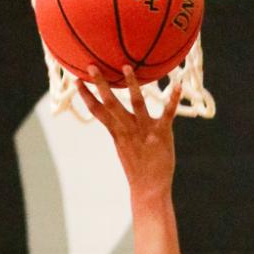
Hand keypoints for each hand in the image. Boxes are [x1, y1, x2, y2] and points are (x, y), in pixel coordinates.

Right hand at [77, 65, 179, 200]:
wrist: (149, 188)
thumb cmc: (138, 169)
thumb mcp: (123, 148)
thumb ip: (121, 131)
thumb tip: (116, 119)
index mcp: (117, 132)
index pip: (97, 110)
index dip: (86, 95)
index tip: (77, 80)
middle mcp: (128, 129)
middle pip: (111, 102)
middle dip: (100, 83)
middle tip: (91, 65)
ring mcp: (144, 130)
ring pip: (136, 102)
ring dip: (131, 84)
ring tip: (126, 67)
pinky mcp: (161, 133)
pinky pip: (167, 113)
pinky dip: (173, 99)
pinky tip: (177, 84)